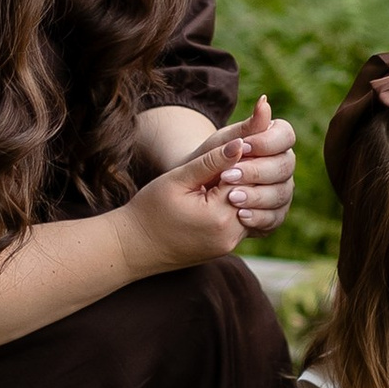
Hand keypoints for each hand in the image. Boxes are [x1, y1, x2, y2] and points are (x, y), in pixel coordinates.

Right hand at [123, 125, 261, 279]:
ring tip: (232, 169)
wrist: (134, 247)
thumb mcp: (178, 179)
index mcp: (219, 216)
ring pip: (252, 208)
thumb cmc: (150, 210)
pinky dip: (239, 203)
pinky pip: (242, 220)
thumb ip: (211, 162)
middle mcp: (230, 234)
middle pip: (254, 194)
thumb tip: (240, 144)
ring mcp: (229, 244)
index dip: (244, 157)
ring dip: (245, 188)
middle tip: (243, 151)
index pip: (246, 177)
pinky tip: (226, 188)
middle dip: (249, 172)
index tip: (242, 140)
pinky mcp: (225, 247)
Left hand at [216, 95, 294, 238]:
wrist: (197, 188)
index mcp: (276, 141)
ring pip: (282, 193)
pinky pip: (275, 218)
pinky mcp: (275, 214)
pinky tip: (241, 216)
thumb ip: (246, 127)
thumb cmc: (212, 159)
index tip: (243, 148)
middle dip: (256, 171)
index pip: (286, 136)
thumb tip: (265, 101)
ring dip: (256, 196)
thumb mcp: (224, 141)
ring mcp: (282, 191)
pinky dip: (259, 218)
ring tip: (231, 198)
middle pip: (285, 166)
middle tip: (229, 176)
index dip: (267, 142)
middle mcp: (284, 166)